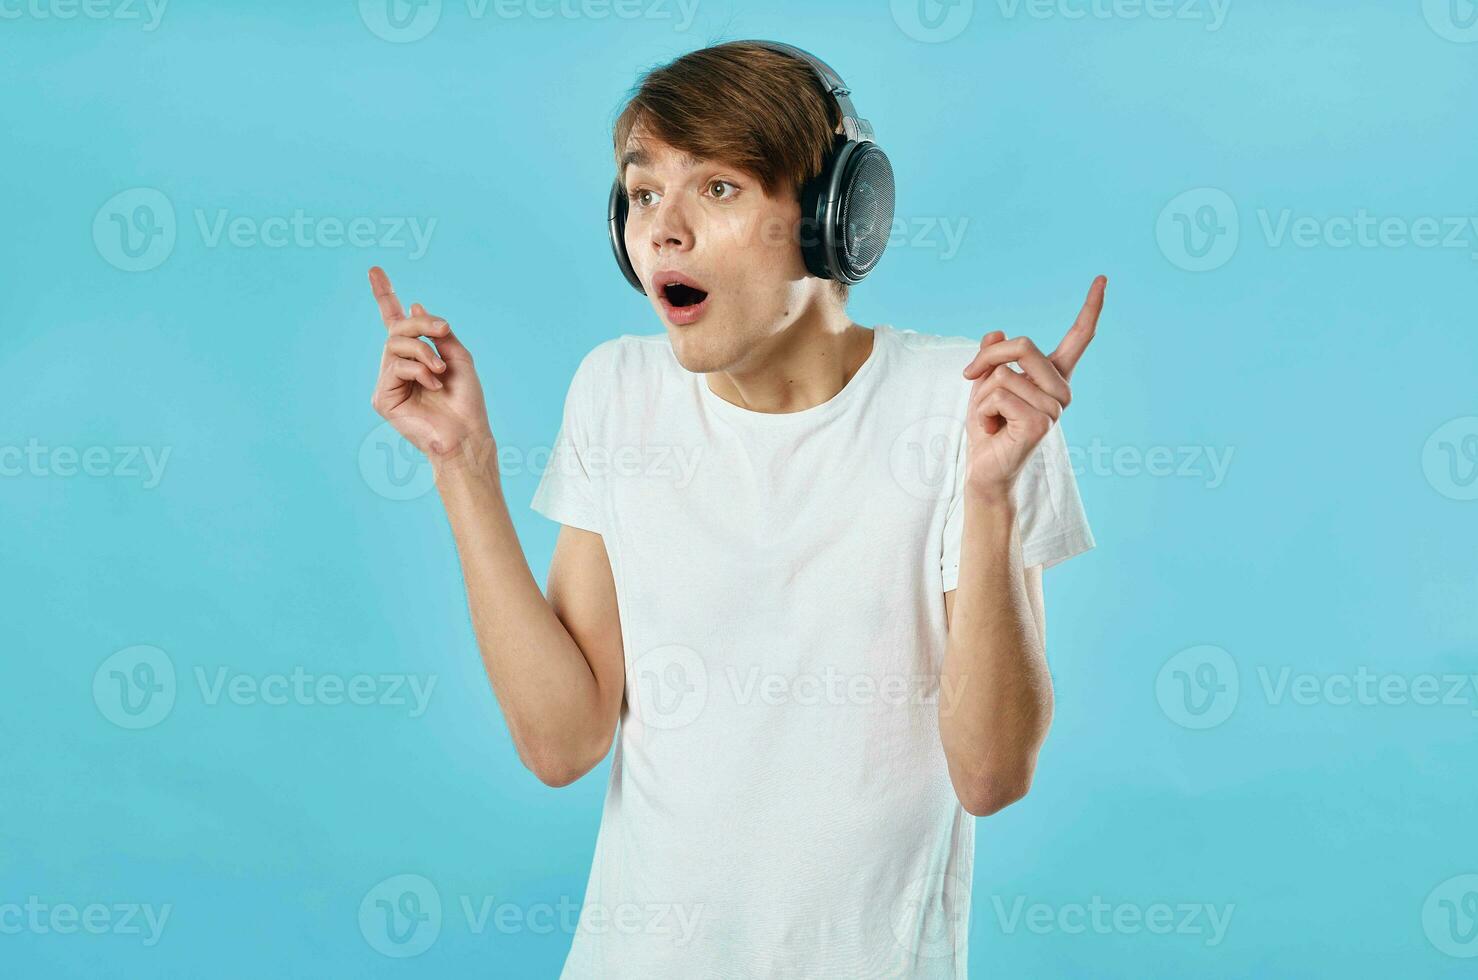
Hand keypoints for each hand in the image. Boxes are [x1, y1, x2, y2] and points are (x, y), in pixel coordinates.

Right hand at [368, 266, 490, 462]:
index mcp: (416, 357)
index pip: (396, 322)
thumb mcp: (458, 357)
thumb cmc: (466, 401)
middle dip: (421, 323)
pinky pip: (395, 366)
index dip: (385, 296)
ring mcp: (389, 382)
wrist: (467, 434)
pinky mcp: (383, 398)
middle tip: (444, 329)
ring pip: (395, 344)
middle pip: (397, 329)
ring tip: (441, 370)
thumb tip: (414, 304)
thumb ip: (438, 333)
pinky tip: (433, 385)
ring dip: (424, 351)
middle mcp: (399, 367)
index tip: (375, 270)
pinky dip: (419, 370)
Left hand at [959, 276, 1104, 500]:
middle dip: (987, 357)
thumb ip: (992, 360)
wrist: (985, 472)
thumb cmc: (988, 430)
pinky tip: (994, 430)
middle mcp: (1061, 392)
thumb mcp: (984, 386)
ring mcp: (1054, 409)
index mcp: (1053, 379)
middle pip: (1023, 345)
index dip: (1090, 308)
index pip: (1078, 339)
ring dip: (982, 396)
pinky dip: (984, 411)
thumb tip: (996, 332)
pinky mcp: (1039, 423)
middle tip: (969, 376)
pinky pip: (999, 395)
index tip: (1103, 278)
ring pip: (1003, 374)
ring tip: (991, 420)